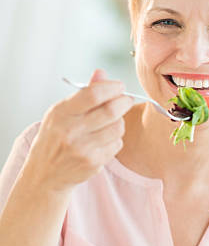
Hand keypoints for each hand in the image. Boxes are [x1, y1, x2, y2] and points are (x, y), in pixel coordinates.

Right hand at [26, 69, 133, 191]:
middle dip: (124, 102)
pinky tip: (104, 140)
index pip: (93, 94)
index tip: (120, 86)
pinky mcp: (93, 163)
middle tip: (127, 100)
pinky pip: (116, 145)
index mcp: (61, 113)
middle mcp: (71, 131)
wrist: (45, 173)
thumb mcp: (61, 113)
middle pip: (110, 111)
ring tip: (111, 122)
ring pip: (118, 128)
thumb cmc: (55, 138)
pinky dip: (115, 139)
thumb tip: (102, 72)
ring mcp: (82, 149)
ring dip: (120, 122)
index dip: (112, 88)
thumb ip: (83, 94)